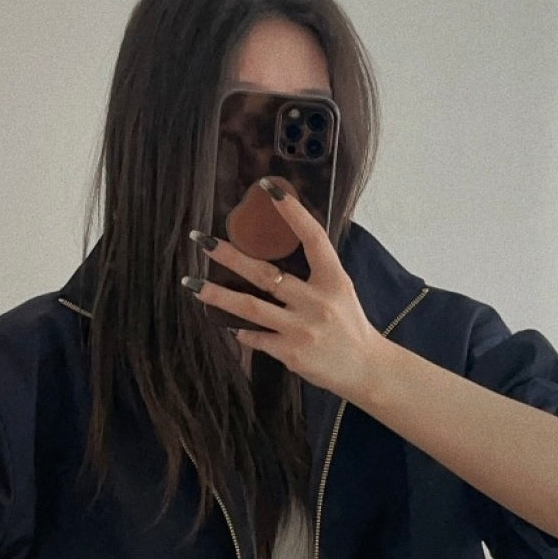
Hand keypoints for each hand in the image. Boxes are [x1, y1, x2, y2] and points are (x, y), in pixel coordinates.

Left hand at [181, 177, 380, 400]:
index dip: (292, 212)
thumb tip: (278, 249)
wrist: (365, 369)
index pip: (312, 238)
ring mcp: (301, 329)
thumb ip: (314, 271)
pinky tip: (229, 326)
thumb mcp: (340, 290)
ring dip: (218, 294)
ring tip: (192, 284)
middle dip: (230, 256)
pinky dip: (242, 331)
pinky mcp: (291, 353)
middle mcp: (317, 302)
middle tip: (202, 241)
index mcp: (333, 280)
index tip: (268, 190)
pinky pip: (256, 337)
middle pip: (266, 274)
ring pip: (251, 307)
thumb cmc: (350, 326)